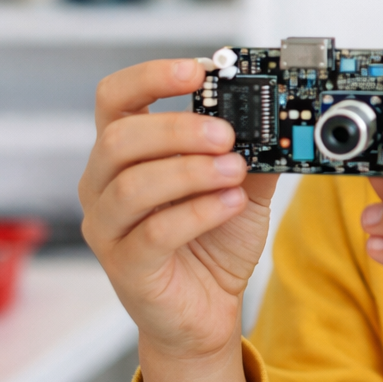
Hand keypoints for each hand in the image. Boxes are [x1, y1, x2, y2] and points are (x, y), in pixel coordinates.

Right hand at [80, 58, 278, 381]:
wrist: (208, 310)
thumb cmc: (213, 242)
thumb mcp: (241, 185)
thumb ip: (253, 149)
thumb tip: (279, 111)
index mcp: (125, 153)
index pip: (115, 98)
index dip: (151, 77)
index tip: (199, 70)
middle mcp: (103, 185)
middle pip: (119, 138)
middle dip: (177, 130)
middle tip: (227, 133)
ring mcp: (108, 228)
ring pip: (132, 185)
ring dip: (190, 171)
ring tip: (235, 170)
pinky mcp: (126, 267)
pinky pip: (153, 233)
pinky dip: (197, 212)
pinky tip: (231, 204)